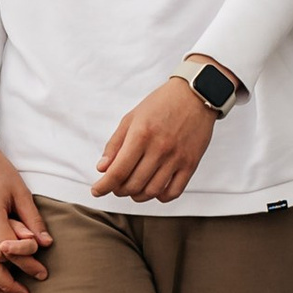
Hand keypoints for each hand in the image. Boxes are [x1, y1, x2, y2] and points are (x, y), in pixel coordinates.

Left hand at [91, 76, 217, 204]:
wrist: (195, 95)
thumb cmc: (161, 104)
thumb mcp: (131, 118)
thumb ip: (115, 144)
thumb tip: (102, 168)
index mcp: (141, 135)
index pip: (118, 171)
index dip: (104, 186)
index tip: (97, 190)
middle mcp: (159, 148)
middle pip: (133, 184)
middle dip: (118, 190)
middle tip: (115, 186)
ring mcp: (176, 158)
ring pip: (152, 191)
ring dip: (137, 196)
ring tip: (132, 189)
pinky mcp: (191, 164)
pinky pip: (174, 192)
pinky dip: (160, 197)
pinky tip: (153, 189)